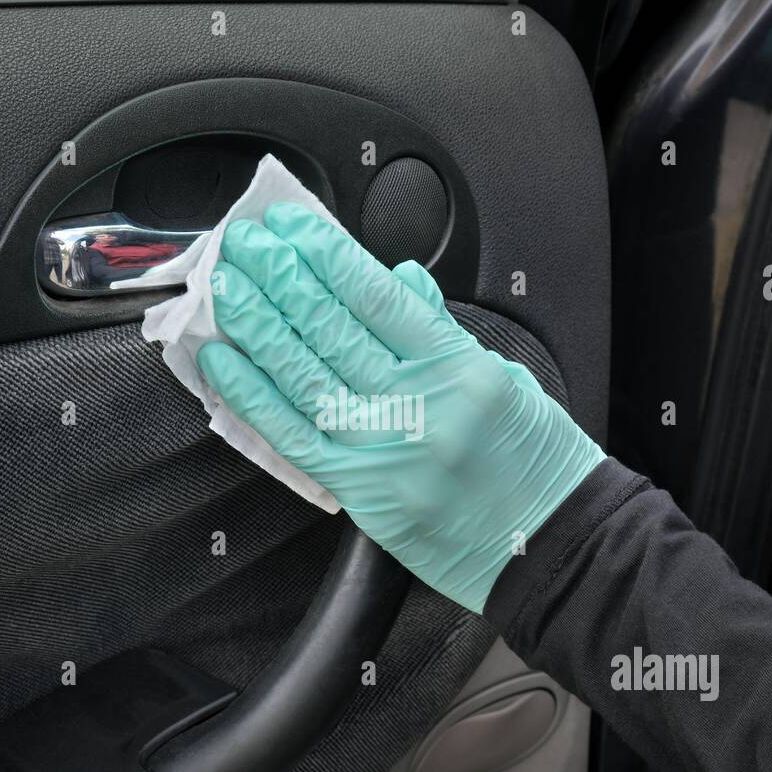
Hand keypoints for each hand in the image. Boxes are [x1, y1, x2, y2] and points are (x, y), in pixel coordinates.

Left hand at [196, 202, 603, 612]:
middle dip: (279, 276)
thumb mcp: (505, 379)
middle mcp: (417, 405)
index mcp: (457, 367)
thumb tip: (396, 280)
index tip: (291, 226)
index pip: (375, 295)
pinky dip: (251, 395)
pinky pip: (291, 436)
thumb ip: (441, 330)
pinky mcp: (358, 491)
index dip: (324, 253)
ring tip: (225, 287)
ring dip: (256, 324)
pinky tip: (223, 360)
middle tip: (245, 243)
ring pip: (302, 373)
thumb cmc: (533, 463)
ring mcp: (382, 450)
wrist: (548, 544)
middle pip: (331, 327)